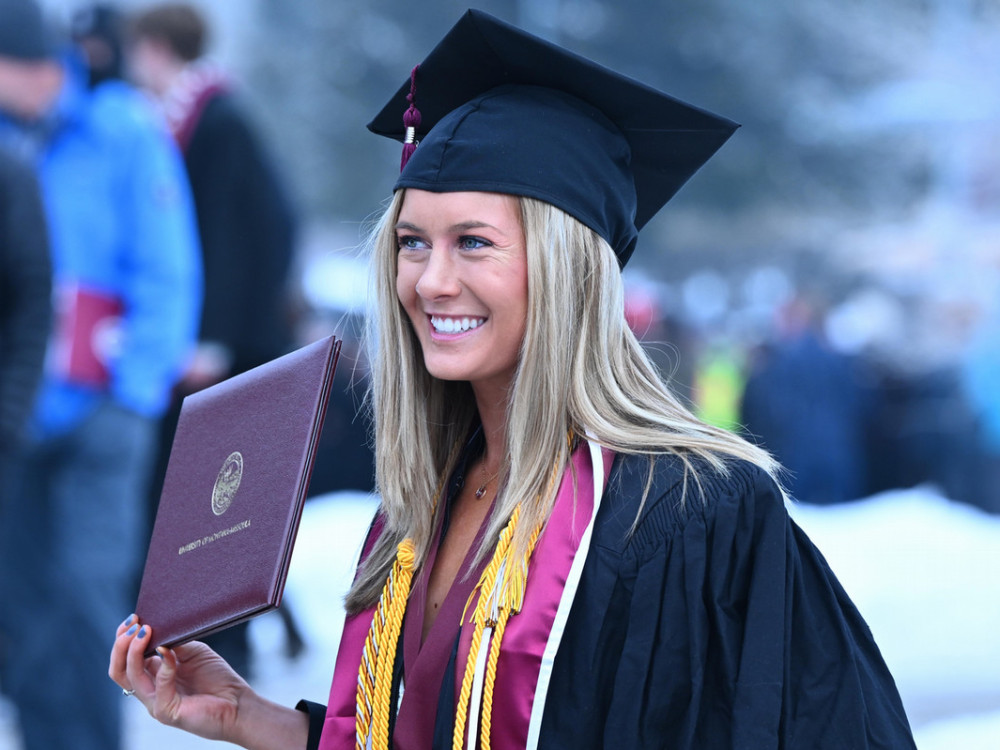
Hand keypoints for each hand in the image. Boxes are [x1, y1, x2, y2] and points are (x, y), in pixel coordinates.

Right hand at [109, 616, 251, 742]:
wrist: (238, 703)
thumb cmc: (217, 678)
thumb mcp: (192, 652)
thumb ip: (172, 642)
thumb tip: (155, 628)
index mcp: (152, 677)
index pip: (125, 660)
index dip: (124, 639)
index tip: (134, 617)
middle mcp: (149, 691)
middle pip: (118, 670)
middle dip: (121, 645)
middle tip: (134, 624)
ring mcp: (155, 703)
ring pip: (130, 678)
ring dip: (134, 651)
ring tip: (144, 631)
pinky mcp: (167, 711)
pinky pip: (158, 687)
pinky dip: (163, 666)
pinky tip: (169, 652)